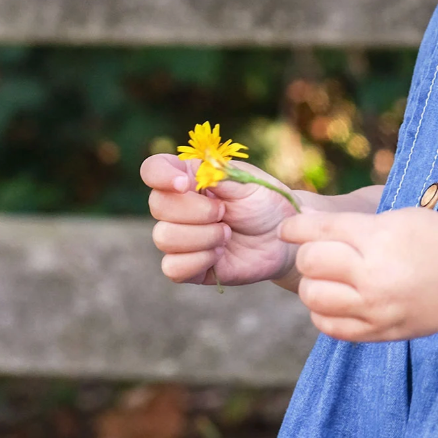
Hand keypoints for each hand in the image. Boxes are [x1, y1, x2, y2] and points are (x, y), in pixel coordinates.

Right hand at [141, 152, 299, 285]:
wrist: (283, 238)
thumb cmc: (264, 203)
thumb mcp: (247, 182)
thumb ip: (218, 174)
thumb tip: (191, 172)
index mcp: (189, 177)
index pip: (153, 169)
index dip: (161, 176)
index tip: (185, 184)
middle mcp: (178, 206)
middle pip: (157, 205)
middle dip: (196, 210)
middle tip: (224, 212)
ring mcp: (180, 237)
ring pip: (163, 237)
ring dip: (201, 236)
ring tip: (227, 234)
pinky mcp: (187, 266)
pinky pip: (172, 267)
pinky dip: (199, 260)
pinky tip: (220, 254)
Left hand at [278, 207, 437, 340]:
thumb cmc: (437, 237)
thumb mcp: (398, 217)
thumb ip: (354, 224)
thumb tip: (307, 226)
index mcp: (379, 238)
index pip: (319, 230)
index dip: (295, 228)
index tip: (287, 228)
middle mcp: (374, 275)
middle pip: (310, 264)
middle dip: (306, 254)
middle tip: (316, 251)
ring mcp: (376, 308)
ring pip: (314, 298)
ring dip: (313, 285)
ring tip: (328, 277)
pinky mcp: (380, 332)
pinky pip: (330, 327)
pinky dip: (324, 312)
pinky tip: (338, 299)